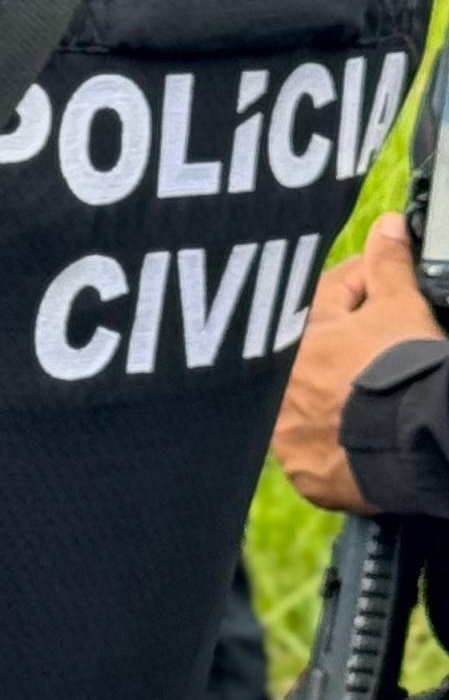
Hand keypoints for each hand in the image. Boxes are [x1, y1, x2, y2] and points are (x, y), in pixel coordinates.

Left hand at [277, 213, 433, 513]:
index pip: (320, 305)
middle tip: (380, 352)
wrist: (422, 437)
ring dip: (334, 401)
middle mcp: (276, 390)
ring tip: (375, 398)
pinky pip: (317, 457)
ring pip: (306, 409)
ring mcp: (287, 435)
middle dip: (342, 351)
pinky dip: (336, 448)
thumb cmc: (407, 369)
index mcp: (292, 342)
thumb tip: (389, 225)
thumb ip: (388, 264)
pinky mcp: (308, 473)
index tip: (381, 294)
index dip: (357, 291)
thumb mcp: (402, 306)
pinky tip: (362, 440)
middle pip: (310, 360)